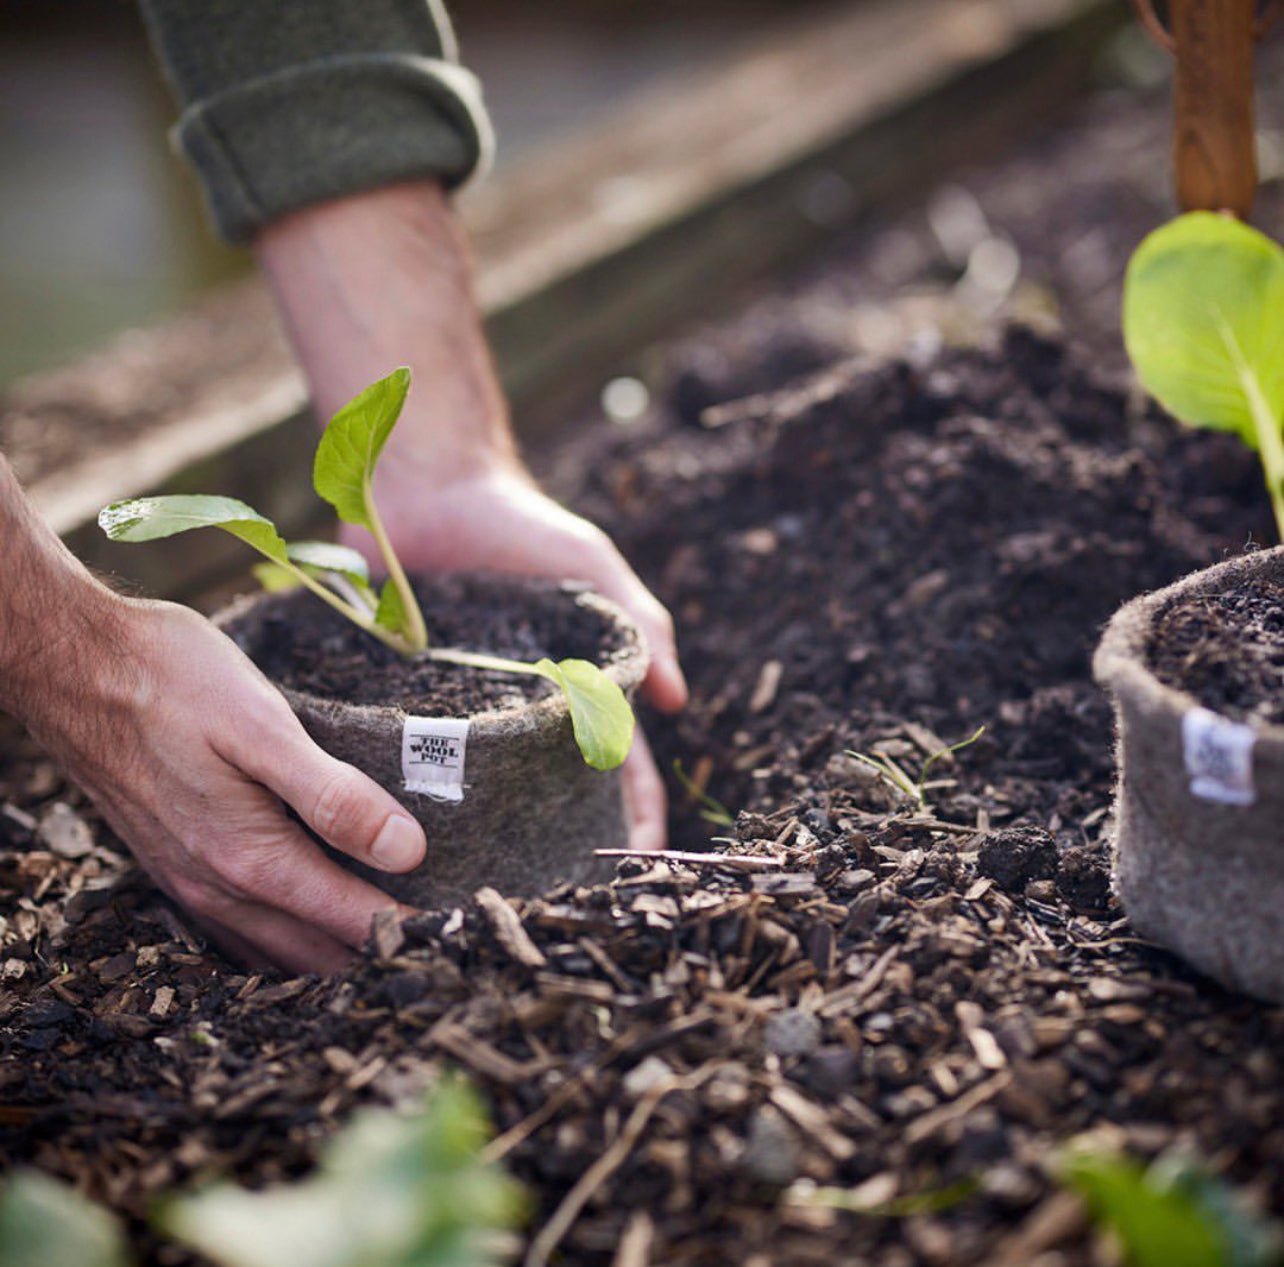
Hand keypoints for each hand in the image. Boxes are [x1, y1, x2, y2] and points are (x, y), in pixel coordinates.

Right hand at [27, 597, 426, 972]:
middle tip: (444, 940)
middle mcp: (219, 888)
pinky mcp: (176, 864)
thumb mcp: (263, 728)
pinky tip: (312, 918)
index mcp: (251, 859)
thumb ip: (334, 797)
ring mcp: (192, 882)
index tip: (466, 933)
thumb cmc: (171, 682)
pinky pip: (243, 930)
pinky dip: (288, 938)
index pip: (355, 922)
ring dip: (336, 951)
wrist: (73, 664)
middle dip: (383, 954)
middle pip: (320, 952)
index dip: (414, 932)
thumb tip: (408, 851)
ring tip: (395, 936)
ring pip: (279, 949)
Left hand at [254, 181, 686, 851]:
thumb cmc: (520, 523)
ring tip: (486, 894)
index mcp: (570, 688)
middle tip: (561, 903)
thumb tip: (682, 702)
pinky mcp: (397, 702)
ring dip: (489, 841)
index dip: (634, 818)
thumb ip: (640, 624)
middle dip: (564, 848)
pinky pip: (408, 761)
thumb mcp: (590, 566)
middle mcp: (517, 712)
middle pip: (549, 795)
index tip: (642, 869)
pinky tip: (412, 844)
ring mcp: (457, 713)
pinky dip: (414, 801)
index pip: (617, 768)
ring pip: (481, 793)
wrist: (424, 482)